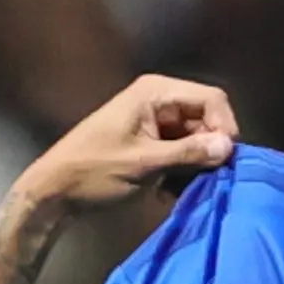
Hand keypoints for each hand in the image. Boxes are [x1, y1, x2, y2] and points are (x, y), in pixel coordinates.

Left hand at [17, 74, 239, 211]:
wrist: (55, 191)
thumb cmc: (94, 171)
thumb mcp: (144, 163)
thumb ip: (188, 153)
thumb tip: (228, 147)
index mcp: (155, 92)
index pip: (211, 99)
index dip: (224, 127)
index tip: (223, 160)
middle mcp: (158, 99)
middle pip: (207, 119)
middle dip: (210, 149)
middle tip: (205, 179)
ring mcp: (154, 121)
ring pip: (196, 139)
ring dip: (196, 165)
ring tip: (183, 188)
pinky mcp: (151, 142)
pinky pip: (182, 152)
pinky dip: (182, 171)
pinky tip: (170, 192)